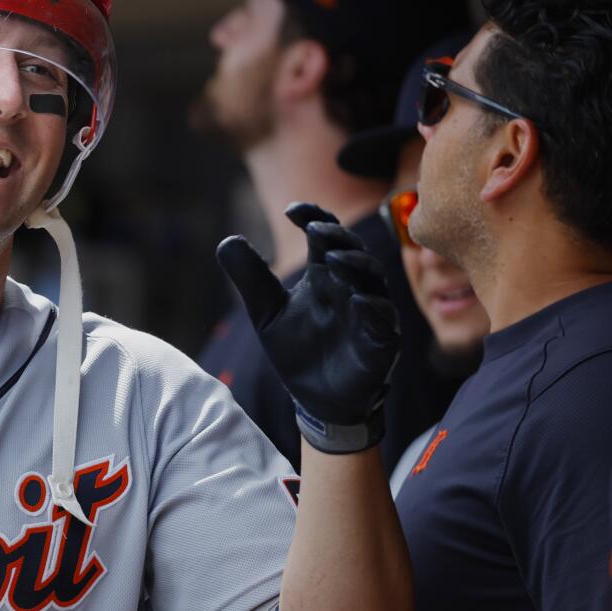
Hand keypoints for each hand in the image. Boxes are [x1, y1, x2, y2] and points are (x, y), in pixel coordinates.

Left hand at [216, 202, 398, 453]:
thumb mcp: (266, 313)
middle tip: (316, 227)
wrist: (316, 401)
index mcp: (325, 275)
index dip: (314, 216)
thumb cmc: (297, 350)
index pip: (325, 236)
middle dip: (337, 236)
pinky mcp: (382, 342)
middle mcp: (351, 286)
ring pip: (372, 280)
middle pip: (352, 250)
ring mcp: (370, 313)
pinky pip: (384, 320)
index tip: (292, 210)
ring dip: (356, 265)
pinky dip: (373, 307)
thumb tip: (227, 240)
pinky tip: (358, 300)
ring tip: (333, 259)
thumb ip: (251, 278)